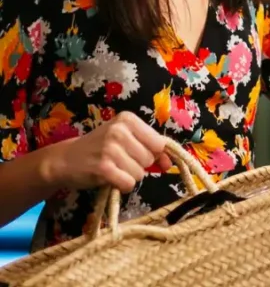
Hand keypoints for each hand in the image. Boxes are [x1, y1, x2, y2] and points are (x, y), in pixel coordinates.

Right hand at [41, 112, 171, 192]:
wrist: (64, 159)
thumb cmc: (99, 148)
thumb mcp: (124, 139)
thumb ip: (149, 147)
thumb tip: (168, 163)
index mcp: (128, 119)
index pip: (159, 142)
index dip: (156, 154)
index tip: (145, 158)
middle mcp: (120, 131)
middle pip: (149, 159)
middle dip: (138, 165)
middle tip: (119, 162)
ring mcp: (111, 149)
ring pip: (140, 173)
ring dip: (129, 176)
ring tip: (112, 169)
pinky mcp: (103, 168)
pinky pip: (128, 183)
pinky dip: (122, 186)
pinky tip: (109, 178)